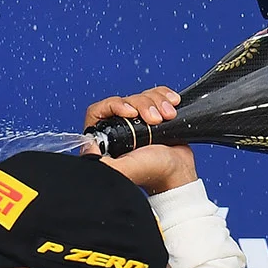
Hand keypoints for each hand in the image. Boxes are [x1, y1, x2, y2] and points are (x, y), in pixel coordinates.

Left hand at [84, 87, 199, 194]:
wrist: (179, 171)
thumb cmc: (155, 172)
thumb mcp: (124, 168)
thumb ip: (101, 161)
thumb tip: (88, 147)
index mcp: (107, 141)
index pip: (100, 110)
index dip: (115, 105)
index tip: (131, 112)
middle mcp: (119, 131)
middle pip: (125, 99)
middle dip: (143, 105)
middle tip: (154, 120)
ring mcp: (137, 123)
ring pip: (141, 96)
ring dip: (157, 102)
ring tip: (167, 117)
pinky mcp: (153, 115)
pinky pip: (156, 95)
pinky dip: (165, 97)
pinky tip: (172, 106)